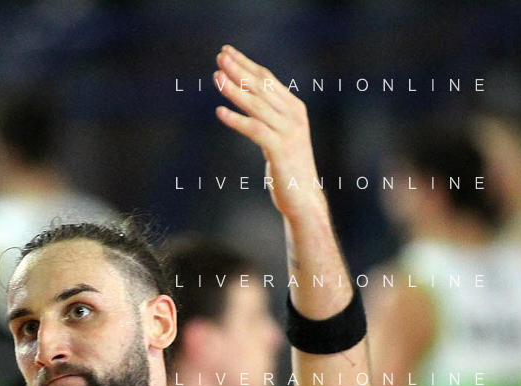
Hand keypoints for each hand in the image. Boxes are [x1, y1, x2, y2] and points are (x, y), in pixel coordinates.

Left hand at [213, 44, 325, 220]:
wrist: (304, 198)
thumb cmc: (289, 167)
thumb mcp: (280, 135)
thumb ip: (269, 116)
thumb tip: (249, 99)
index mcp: (294, 108)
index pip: (267, 79)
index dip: (246, 64)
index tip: (227, 52)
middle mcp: (294, 116)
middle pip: (261, 87)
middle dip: (238, 69)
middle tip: (219, 57)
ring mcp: (289, 132)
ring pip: (257, 105)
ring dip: (234, 90)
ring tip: (216, 78)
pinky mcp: (280, 150)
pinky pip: (255, 130)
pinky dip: (236, 120)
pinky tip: (220, 112)